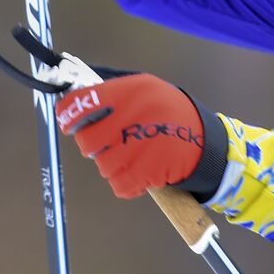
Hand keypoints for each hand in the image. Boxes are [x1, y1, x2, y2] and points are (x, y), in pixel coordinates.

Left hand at [57, 72, 223, 199]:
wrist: (206, 141)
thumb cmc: (168, 114)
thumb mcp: (146, 89)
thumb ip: (111, 93)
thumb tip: (73, 101)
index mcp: (133, 89)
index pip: (83, 102)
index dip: (69, 115)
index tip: (67, 123)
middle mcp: (136, 114)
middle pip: (87, 141)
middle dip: (94, 146)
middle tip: (109, 143)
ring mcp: (142, 144)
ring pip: (103, 165)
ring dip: (113, 165)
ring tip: (134, 154)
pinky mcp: (150, 170)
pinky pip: (119, 184)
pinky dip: (127, 183)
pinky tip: (141, 170)